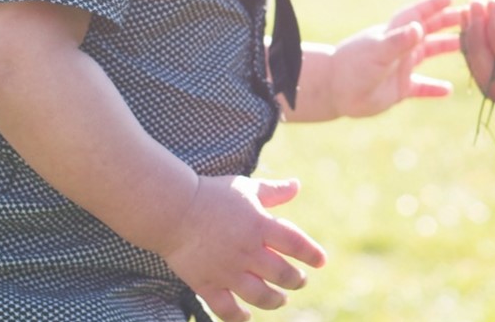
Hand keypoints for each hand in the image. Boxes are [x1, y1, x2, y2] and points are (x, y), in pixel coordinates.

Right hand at [157, 176, 325, 321]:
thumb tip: (297, 186)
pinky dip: (239, 316)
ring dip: (275, 300)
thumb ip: (273, 192)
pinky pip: (226, 309)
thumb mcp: (246, 188)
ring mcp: (227, 270)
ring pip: (260, 296)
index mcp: (260, 225)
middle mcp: (247, 251)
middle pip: (282, 274)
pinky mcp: (207, 283)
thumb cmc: (212, 195)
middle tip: (300, 281)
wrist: (172, 210)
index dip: (312, 254)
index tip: (321, 262)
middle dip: (296, 281)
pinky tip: (247, 315)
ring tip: (280, 299)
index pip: (296, 244)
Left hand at [309, 0, 463, 120]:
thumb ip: (398, 41)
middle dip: (449, 22)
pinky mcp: (399, 89)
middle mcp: (400, 47)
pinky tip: (448, 90)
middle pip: (429, 30)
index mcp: (395, 33)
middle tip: (471, 16)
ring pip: (429, 53)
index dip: (434, 4)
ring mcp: (400, 67)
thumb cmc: (353, 67)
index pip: (419, 14)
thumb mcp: (377, 52)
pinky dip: (434, 88)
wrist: (333, 91)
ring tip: (469, 47)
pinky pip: (422, 87)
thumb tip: (420, 27)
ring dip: (446, 48)